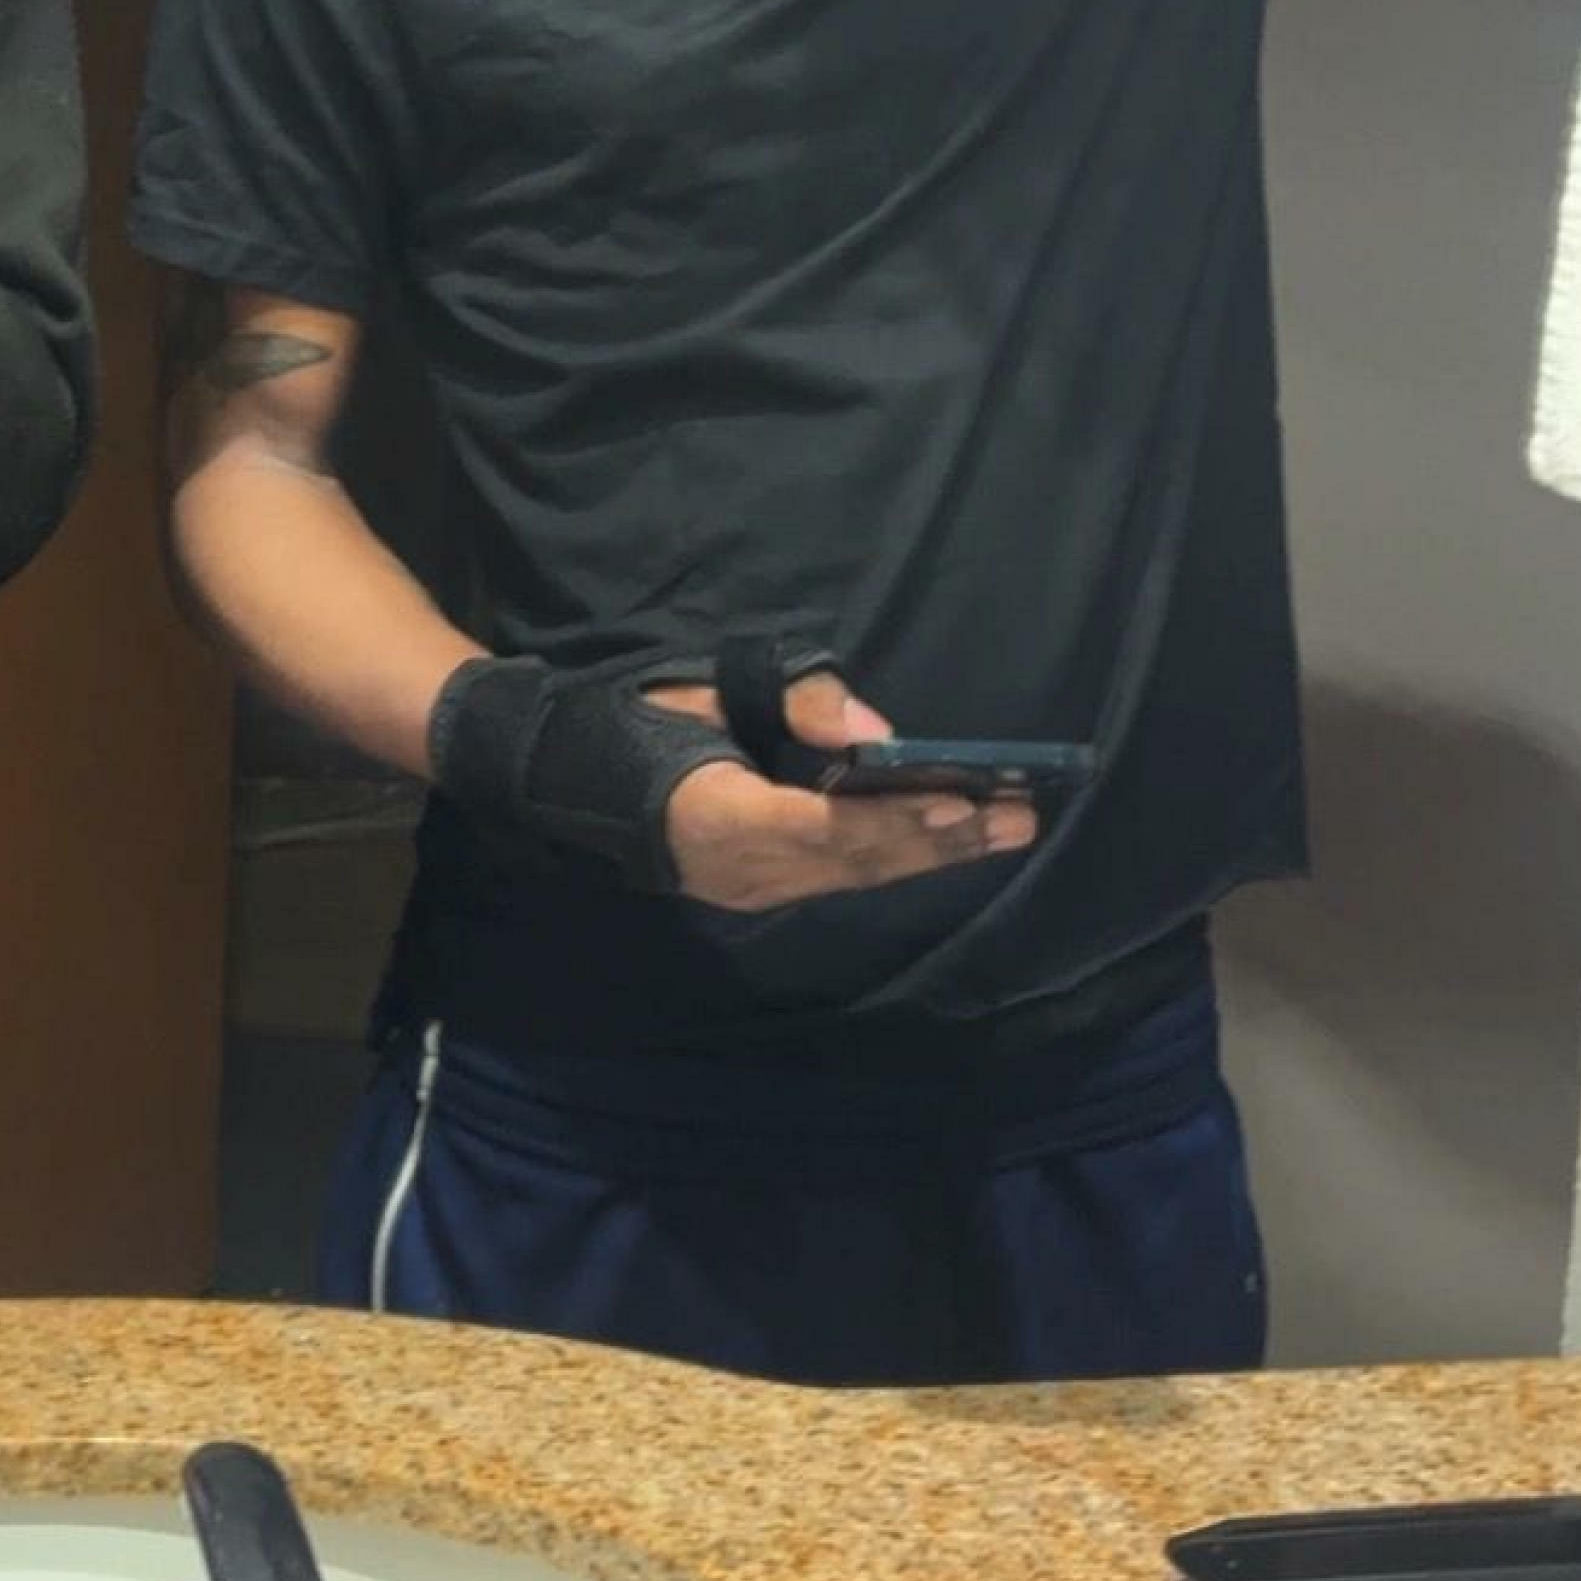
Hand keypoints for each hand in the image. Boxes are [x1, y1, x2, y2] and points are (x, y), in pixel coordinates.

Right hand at [646, 670, 1039, 916]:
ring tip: (1002, 830)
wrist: (563, 778)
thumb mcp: (702, 689)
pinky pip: (837, 877)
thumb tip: (877, 731)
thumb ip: (791, 703)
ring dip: (929, 852)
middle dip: (939, 840)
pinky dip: (893, 856)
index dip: (892, 821)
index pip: (820, 827)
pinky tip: (941, 838)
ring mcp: (747, 889)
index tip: (961, 805)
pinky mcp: (757, 891)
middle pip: (854, 862)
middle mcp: (739, 869)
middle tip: (1017, 819)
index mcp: (713, 816)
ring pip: (854, 876)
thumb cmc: (633, 720)